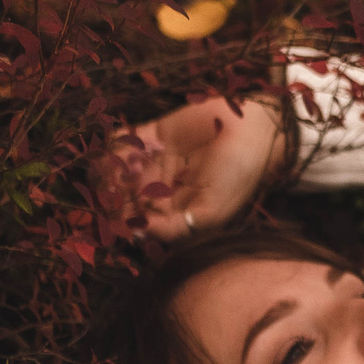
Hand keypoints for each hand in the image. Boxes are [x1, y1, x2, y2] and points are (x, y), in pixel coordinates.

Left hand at [100, 95, 286, 241]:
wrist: (255, 129)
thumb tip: (138, 235)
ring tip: (117, 168)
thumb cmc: (240, 174)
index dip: (121, 223)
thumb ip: (176, 228)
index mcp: (173, 214)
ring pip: (114, 172)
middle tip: (115, 190)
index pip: (135, 224)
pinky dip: (116, 146)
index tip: (119, 217)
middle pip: (118, 199)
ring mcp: (153, 163)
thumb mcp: (213, 212)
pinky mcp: (152, 135)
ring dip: (108, 172)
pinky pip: (122, 143)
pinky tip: (126, 148)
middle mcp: (159, 191)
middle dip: (110, 197)